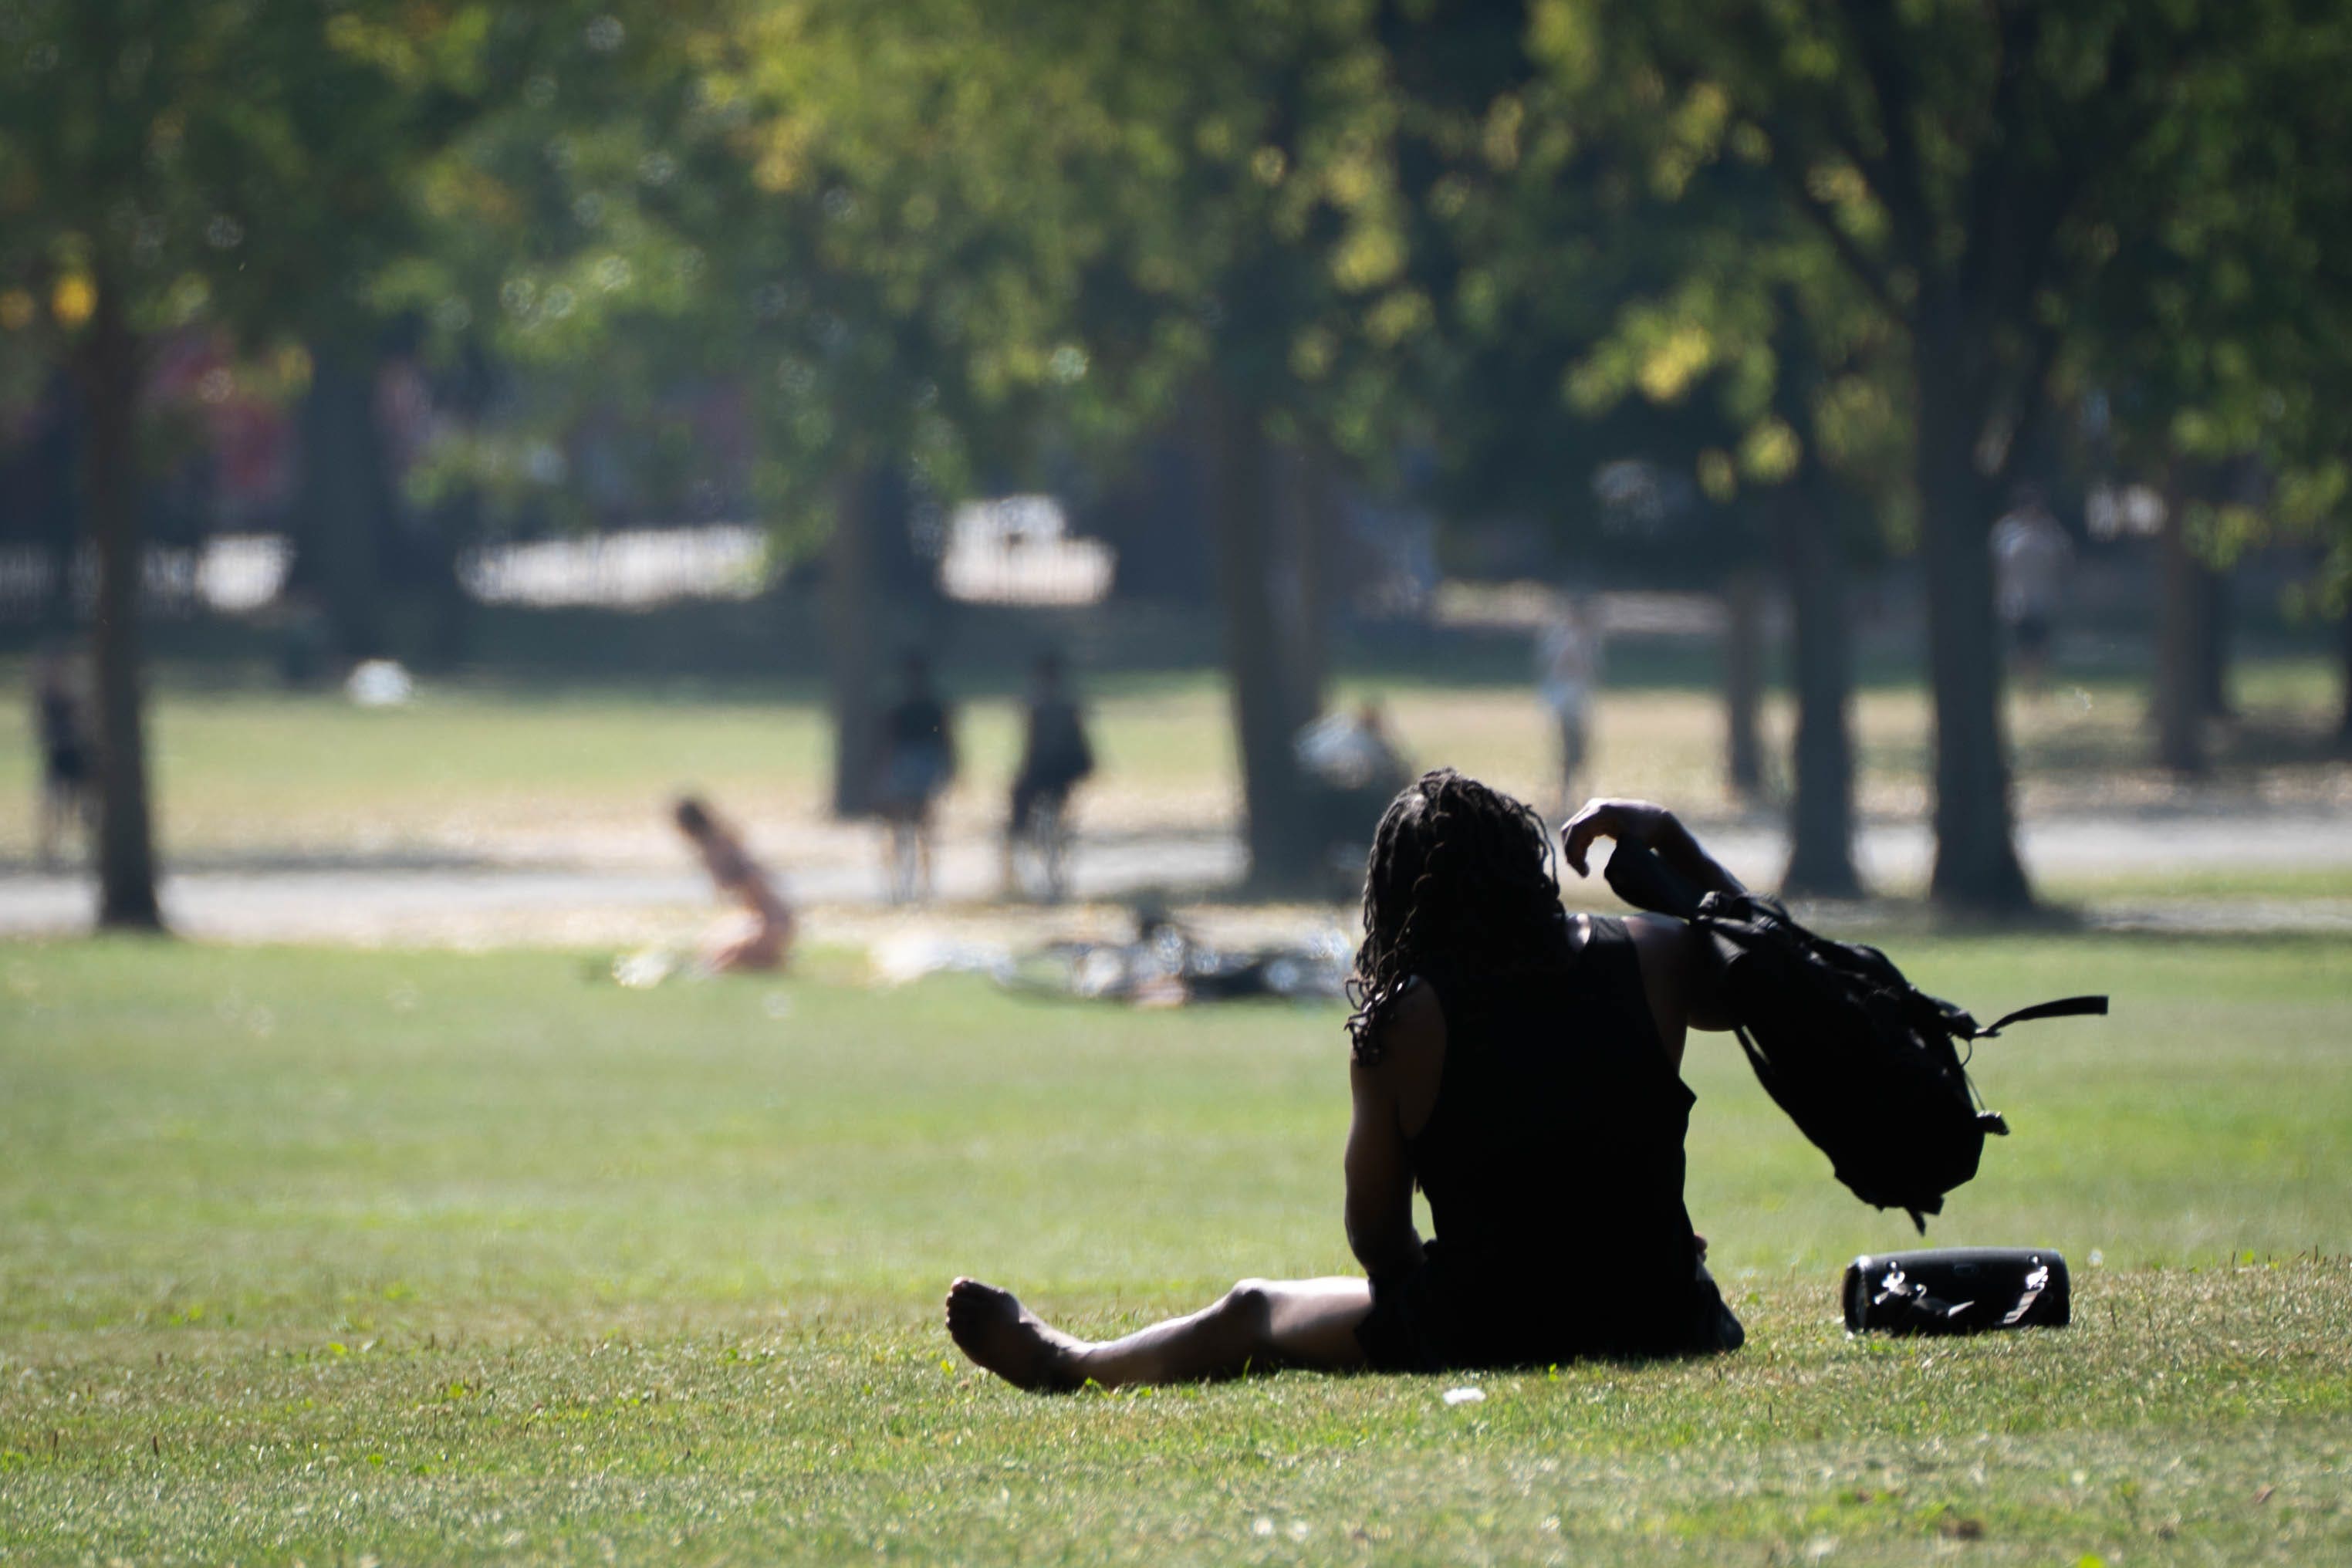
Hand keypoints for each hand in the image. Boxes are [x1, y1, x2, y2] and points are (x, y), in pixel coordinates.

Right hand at [1559, 797, 1676, 877]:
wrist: (1655, 820)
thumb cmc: (1647, 832)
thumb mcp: (1635, 844)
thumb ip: (1621, 856)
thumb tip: (1607, 872)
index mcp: (1602, 811)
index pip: (1577, 828)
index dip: (1573, 849)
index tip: (1581, 869)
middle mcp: (1594, 807)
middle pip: (1570, 830)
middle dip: (1571, 853)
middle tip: (1582, 873)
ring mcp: (1592, 811)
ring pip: (1572, 832)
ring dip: (1574, 852)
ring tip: (1584, 871)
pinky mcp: (1593, 818)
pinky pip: (1578, 834)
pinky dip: (1579, 849)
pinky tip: (1585, 864)